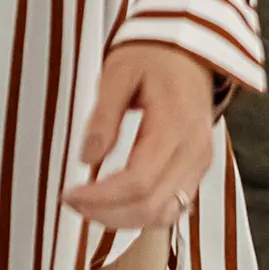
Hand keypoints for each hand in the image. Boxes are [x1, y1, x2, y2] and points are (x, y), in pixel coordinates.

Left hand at [64, 40, 222, 231]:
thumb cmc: (155, 56)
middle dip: (106, 213)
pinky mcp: (197, 168)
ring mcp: (200, 162)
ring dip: (124, 219)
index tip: (68, 194)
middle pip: (151, 206)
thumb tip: (87, 159)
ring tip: (90, 206)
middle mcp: (194, 150)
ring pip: (164, 214)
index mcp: (175, 125)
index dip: (100, 197)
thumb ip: (103, 117)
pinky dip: (142, 213)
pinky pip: (173, 206)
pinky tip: (115, 203)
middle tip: (72, 202)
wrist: (190, 50)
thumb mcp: (118, 73)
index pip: (138, 181)